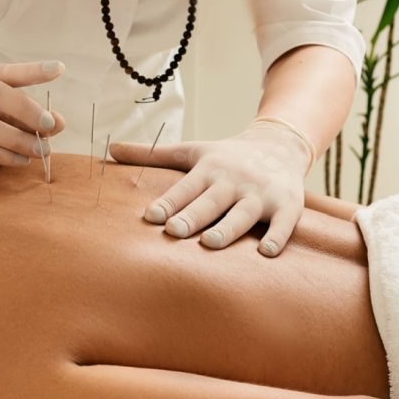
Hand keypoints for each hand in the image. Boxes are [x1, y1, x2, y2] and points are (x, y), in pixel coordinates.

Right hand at [0, 61, 66, 179]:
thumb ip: (27, 117)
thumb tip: (59, 123)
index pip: (5, 72)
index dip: (33, 70)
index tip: (59, 69)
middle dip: (26, 110)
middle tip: (49, 126)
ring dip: (19, 140)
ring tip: (41, 151)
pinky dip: (3, 156)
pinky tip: (21, 161)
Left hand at [110, 118, 314, 256]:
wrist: (280, 144)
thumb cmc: (226, 156)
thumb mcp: (190, 151)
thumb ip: (152, 155)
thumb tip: (110, 149)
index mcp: (209, 168)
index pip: (185, 188)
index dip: (168, 202)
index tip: (151, 217)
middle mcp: (234, 180)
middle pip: (211, 201)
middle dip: (193, 215)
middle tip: (174, 230)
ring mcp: (262, 193)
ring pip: (244, 213)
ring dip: (228, 228)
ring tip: (210, 243)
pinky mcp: (288, 204)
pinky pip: (284, 223)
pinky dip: (277, 236)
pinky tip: (265, 253)